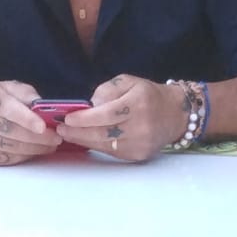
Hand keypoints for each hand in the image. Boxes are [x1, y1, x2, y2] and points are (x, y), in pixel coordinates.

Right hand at [0, 81, 61, 166]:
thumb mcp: (6, 88)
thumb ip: (26, 93)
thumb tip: (43, 105)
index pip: (10, 110)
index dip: (27, 119)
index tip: (43, 127)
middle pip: (15, 132)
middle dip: (40, 138)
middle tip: (57, 138)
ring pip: (15, 148)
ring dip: (37, 148)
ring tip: (50, 144)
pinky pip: (11, 158)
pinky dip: (26, 155)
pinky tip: (34, 150)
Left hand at [57, 74, 182, 162]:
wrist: (175, 114)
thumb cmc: (148, 95)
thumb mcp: (128, 82)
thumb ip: (106, 90)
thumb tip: (88, 106)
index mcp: (139, 103)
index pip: (106, 114)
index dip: (84, 118)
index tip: (67, 118)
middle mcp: (142, 125)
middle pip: (103, 133)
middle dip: (78, 132)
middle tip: (61, 130)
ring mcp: (141, 143)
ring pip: (105, 145)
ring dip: (83, 141)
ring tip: (68, 135)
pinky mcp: (139, 155)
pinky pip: (112, 152)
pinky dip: (96, 146)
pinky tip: (85, 140)